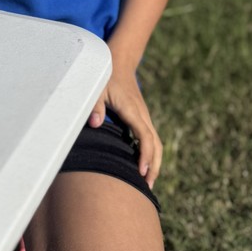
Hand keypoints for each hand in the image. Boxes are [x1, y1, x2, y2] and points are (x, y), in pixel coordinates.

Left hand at [88, 64, 162, 188]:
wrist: (119, 63)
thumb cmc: (105, 76)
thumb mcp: (97, 88)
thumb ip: (95, 106)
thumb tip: (95, 124)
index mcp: (132, 110)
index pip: (145, 136)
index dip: (145, 155)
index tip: (142, 171)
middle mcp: (142, 115)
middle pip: (156, 144)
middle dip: (154, 166)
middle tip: (147, 187)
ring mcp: (144, 116)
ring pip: (156, 143)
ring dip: (155, 162)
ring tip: (148, 182)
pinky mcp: (142, 118)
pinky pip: (151, 139)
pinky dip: (151, 154)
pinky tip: (144, 166)